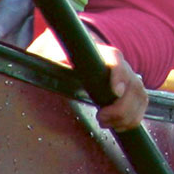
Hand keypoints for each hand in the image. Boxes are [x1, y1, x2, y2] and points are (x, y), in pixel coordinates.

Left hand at [26, 31, 148, 130]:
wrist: (72, 48)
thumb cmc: (59, 52)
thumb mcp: (49, 52)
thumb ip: (44, 57)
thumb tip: (32, 66)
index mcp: (98, 52)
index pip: (115, 58)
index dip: (119, 74)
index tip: (115, 92)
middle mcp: (118, 64)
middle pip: (134, 83)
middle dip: (122, 108)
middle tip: (102, 118)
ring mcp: (127, 76)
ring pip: (141, 96)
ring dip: (128, 116)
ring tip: (106, 122)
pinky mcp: (130, 89)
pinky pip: (142, 104)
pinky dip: (133, 118)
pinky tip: (117, 125)